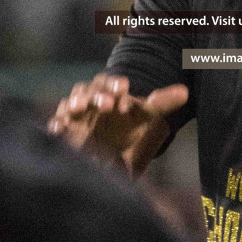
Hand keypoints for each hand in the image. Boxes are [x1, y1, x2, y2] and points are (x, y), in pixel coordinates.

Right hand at [46, 73, 188, 176]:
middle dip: (96, 94)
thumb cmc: (128, 131)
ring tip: (81, 108)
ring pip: (69, 104)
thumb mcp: (147, 118)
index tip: (125, 90)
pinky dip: (56, 126)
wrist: (112, 158)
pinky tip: (60, 129)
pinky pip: (55, 127)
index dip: (115, 85)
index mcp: (109, 94)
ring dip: (75, 104)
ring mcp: (74, 118)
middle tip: (107, 103)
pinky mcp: (63, 135)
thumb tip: (185, 92)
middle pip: (87, 89)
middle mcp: (89, 103)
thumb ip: (162, 103)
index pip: (109, 83)